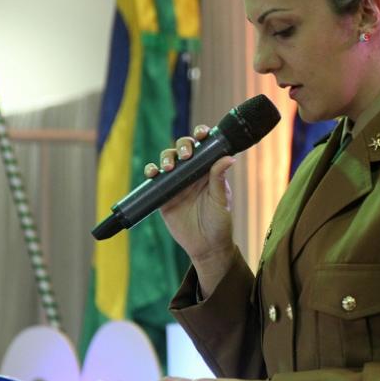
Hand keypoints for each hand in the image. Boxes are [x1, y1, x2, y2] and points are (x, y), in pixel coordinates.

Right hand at [145, 125, 235, 264]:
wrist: (206, 246)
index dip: (201, 135)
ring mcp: (176, 182)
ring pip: (168, 160)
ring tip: (169, 166)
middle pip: (183, 149)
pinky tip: (153, 173)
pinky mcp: (163, 195)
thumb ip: (219, 179)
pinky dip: (151, 171)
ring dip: (166, 157)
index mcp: (208, 170)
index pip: (204, 146)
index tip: (202, 134)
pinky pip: (154, 179)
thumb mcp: (220, 200)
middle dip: (182, 146)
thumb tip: (228, 158)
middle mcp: (192, 172)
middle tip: (186, 155)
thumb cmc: (219, 222)